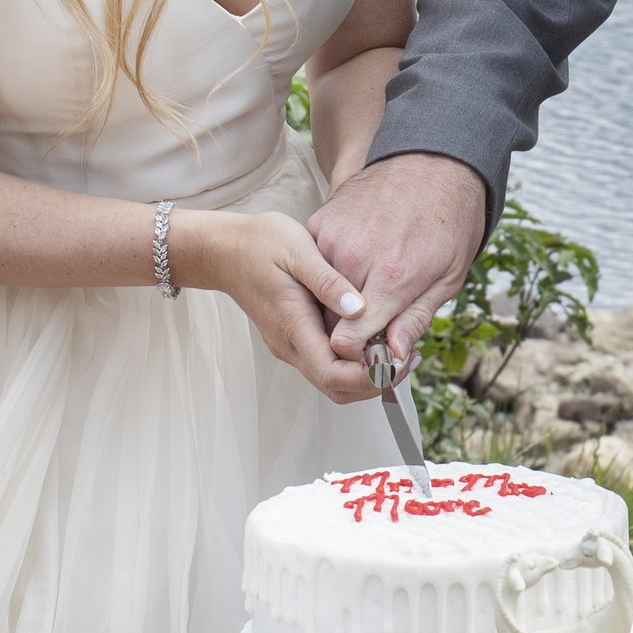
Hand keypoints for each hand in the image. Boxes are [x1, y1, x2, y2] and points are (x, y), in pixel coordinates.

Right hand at [172, 209, 379, 401]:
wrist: (224, 249)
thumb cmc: (259, 244)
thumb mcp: (298, 250)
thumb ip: (328, 281)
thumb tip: (359, 309)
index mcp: (292, 326)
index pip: (333, 375)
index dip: (369, 376)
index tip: (398, 359)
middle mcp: (290, 345)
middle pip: (337, 387)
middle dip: (375, 381)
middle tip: (408, 358)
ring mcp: (291, 344)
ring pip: (334, 379)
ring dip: (367, 374)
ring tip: (397, 348)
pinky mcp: (294, 337)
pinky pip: (328, 363)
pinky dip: (354, 360)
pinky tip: (375, 336)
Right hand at [309, 153, 488, 373]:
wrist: (433, 160)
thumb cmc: (449, 220)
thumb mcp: (448, 276)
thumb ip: (415, 318)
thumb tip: (392, 354)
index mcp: (391, 277)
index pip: (349, 341)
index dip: (360, 357)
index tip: (376, 354)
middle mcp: (355, 258)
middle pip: (333, 323)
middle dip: (353, 334)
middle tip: (382, 325)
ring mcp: (333, 238)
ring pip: (322, 295)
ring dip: (341, 304)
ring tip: (373, 291)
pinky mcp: (321, 222)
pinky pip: (318, 266)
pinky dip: (333, 274)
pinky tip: (361, 264)